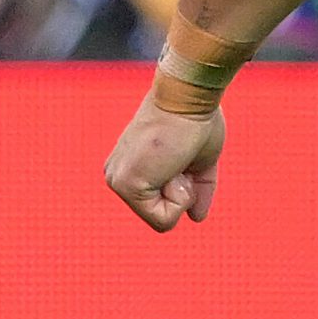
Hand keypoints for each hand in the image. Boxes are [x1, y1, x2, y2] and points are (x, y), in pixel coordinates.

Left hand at [105, 95, 224, 231]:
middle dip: (184, 192)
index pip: (161, 205)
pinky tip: (174, 165)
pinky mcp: (127, 186)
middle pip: (161, 215)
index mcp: (130, 168)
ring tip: (176, 158)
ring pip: (162, 221)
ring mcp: (119, 182)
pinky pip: (164, 220)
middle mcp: (118, 176)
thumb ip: (196, 190)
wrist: (189, 97)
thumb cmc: (196, 120)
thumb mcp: (200, 161)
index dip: (187, 188)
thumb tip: (197, 218)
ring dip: (183, 193)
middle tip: (181, 157)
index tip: (185, 157)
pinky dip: (181, 197)